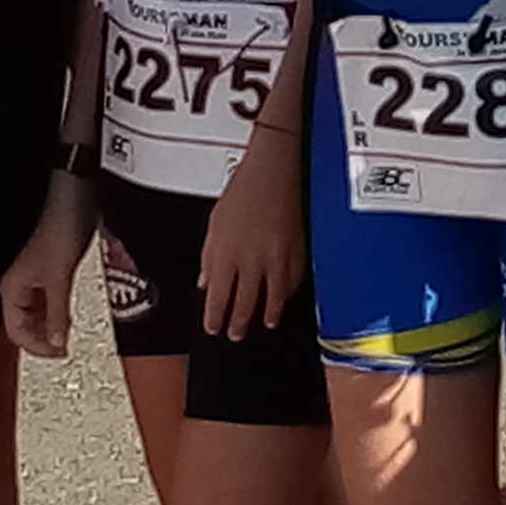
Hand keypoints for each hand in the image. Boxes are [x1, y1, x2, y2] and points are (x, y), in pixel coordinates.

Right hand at [0, 172, 96, 358]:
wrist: (73, 197)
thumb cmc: (59, 226)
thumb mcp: (59, 277)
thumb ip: (57, 313)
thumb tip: (56, 342)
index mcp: (12, 287)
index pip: (15, 332)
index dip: (36, 347)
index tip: (59, 353)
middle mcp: (19, 284)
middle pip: (23, 325)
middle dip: (42, 340)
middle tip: (64, 348)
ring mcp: (34, 276)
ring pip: (36, 313)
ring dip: (50, 326)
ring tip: (67, 334)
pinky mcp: (49, 267)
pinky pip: (48, 299)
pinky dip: (58, 311)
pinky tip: (69, 313)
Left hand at [197, 123, 310, 338]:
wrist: (274, 170)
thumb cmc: (243, 190)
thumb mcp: (215, 224)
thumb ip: (210, 258)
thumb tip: (206, 282)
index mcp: (227, 255)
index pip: (219, 299)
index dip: (215, 318)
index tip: (213, 327)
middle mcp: (252, 261)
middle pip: (245, 304)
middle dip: (239, 324)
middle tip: (235, 334)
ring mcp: (277, 258)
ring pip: (273, 299)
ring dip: (268, 315)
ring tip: (266, 323)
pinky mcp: (298, 252)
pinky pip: (293, 283)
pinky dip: (288, 295)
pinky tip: (284, 299)